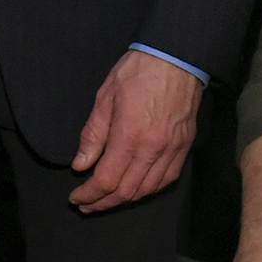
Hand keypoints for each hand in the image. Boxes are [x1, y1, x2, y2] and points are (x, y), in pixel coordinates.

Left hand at [68, 47, 203, 210]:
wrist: (177, 57)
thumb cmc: (139, 71)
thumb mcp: (105, 97)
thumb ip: (93, 135)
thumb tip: (81, 164)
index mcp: (130, 135)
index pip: (106, 180)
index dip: (89, 195)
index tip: (76, 198)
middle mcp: (154, 148)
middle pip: (127, 191)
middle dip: (103, 203)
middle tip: (87, 204)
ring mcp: (173, 149)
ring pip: (148, 190)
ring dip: (125, 200)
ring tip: (106, 200)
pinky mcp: (185, 147)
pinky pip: (168, 179)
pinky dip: (149, 190)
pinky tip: (136, 189)